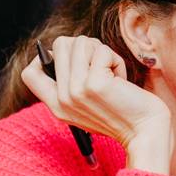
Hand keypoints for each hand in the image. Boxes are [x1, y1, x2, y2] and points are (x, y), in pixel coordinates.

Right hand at [21, 35, 172, 173]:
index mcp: (57, 106)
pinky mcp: (95, 83)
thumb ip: (72, 83)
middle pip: (60, 46)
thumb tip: (67, 47)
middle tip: (101, 67)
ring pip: (80, 42)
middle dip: (85, 48)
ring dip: (102, 53)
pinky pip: (102, 51)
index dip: (46, 57)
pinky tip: (121, 80)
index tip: (71, 60)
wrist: (146, 133)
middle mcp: (62, 99)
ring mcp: (76, 91)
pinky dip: (116, 60)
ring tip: (112, 75)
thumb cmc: (123, 113)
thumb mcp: (88, 103)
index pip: (29, 74)